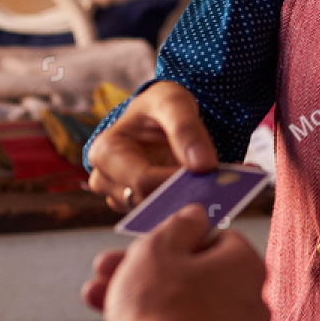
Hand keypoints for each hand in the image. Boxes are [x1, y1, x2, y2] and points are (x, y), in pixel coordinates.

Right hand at [86, 206, 269, 320]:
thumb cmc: (160, 305)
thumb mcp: (160, 246)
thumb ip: (180, 224)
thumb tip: (196, 215)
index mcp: (246, 265)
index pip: (219, 237)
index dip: (181, 236)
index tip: (153, 240)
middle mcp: (249, 302)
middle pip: (195, 274)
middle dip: (148, 268)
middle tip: (112, 264)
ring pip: (183, 304)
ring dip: (141, 294)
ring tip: (95, 291)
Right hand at [87, 82, 218, 212]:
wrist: (160, 114)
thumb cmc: (160, 104)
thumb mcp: (174, 103)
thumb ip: (186, 129)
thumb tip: (202, 165)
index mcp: (106, 151)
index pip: (143, 181)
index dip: (177, 183)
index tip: (208, 178)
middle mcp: (104, 179)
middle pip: (146, 201)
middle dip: (181, 196)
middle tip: (215, 189)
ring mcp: (117, 196)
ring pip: (153, 214)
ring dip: (182, 205)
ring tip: (211, 191)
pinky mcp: (134, 206)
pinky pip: (159, 217)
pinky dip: (181, 208)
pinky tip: (202, 196)